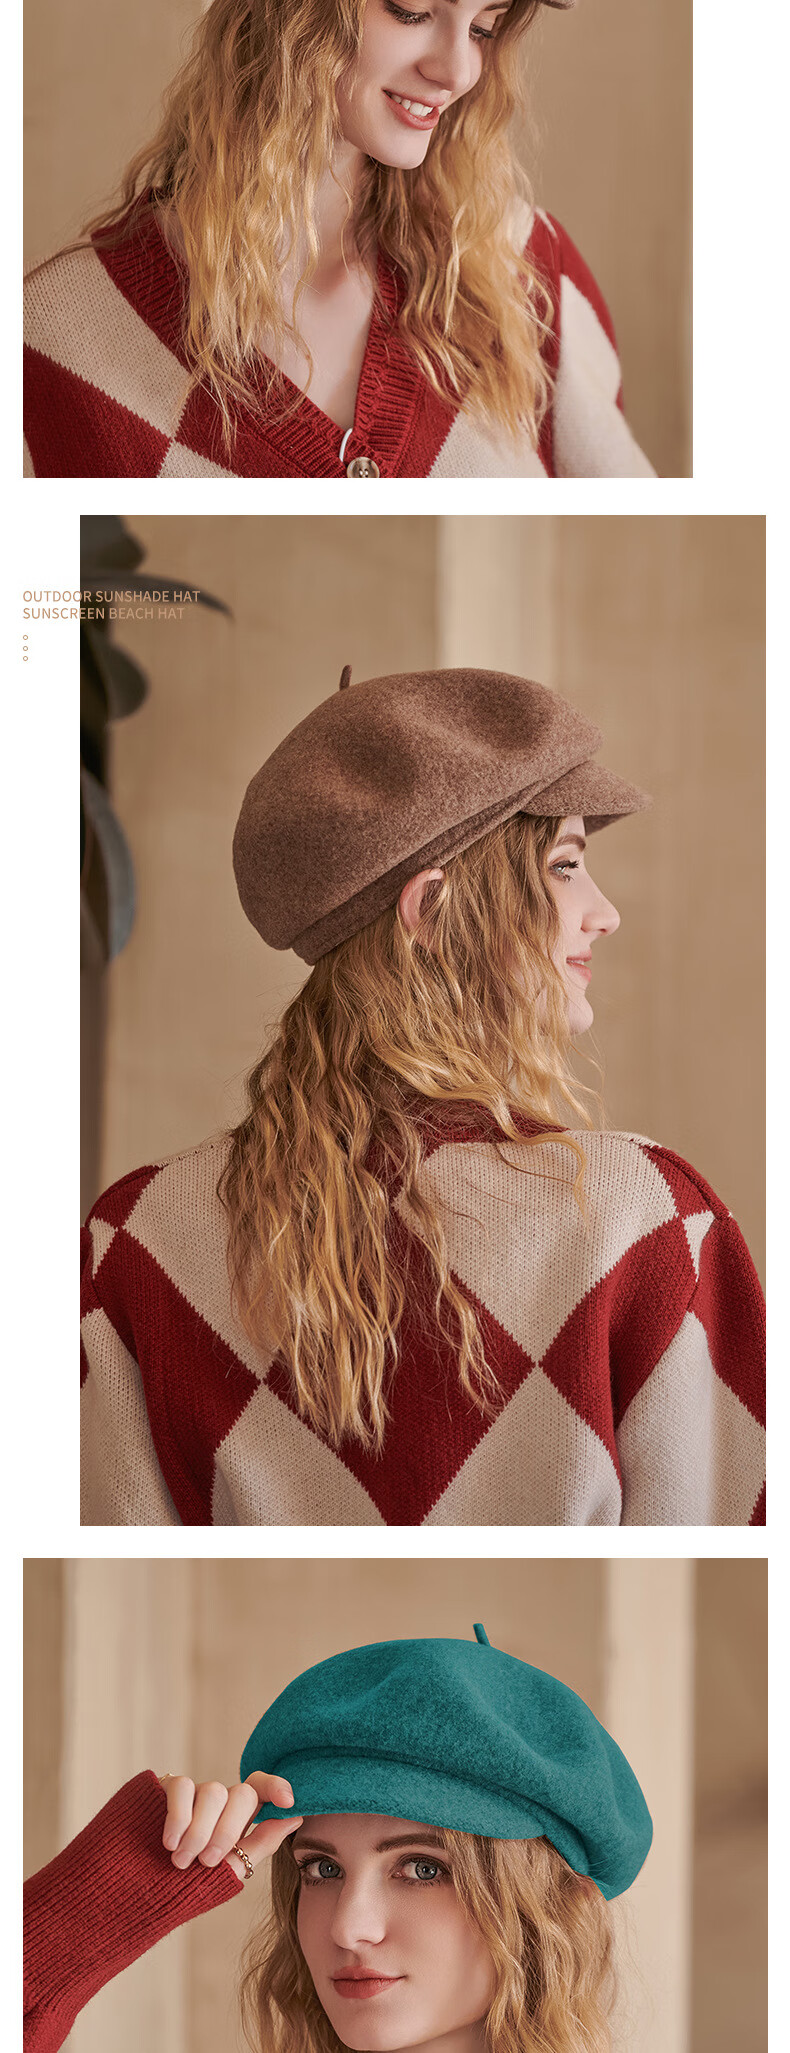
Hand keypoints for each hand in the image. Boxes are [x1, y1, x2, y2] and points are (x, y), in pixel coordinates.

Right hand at [158, 1772, 302, 1883]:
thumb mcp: (228, 1870)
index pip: (260, 1787)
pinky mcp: (164, 1788)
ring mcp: (192, 1792)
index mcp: (236, 1818)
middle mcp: (218, 1800)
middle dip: (227, 1830)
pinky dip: (179, 1817)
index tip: (288, 1801)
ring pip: (213, 1791)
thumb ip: (261, 1843)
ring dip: (200, 1831)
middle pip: (241, 1793)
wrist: (136, 1894)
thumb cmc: (184, 1886)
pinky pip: (182, 1787)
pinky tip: (169, 1842)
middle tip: (207, 1861)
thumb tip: (296, 1817)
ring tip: (181, 1860)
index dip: (276, 1786)